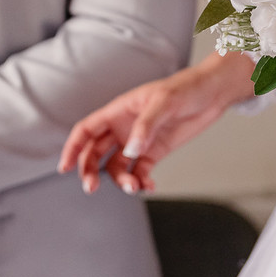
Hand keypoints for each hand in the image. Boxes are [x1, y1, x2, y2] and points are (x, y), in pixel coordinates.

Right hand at [58, 51, 255, 193]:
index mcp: (117, 111)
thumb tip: (130, 152)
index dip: (73, 148)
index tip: (64, 167)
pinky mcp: (154, 153)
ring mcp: (137, 142)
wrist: (211, 95)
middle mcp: (123, 128)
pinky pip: (139, 172)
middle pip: (95, 153)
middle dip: (90, 171)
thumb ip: (145, 127)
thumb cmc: (185, 89)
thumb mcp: (164, 102)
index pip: (86, 130)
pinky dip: (140, 183)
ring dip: (120, 180)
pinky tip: (148, 187)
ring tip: (134, 188)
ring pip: (117, 167)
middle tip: (91, 187)